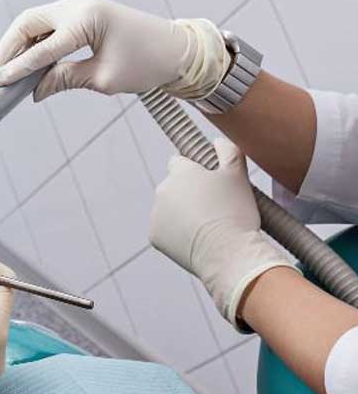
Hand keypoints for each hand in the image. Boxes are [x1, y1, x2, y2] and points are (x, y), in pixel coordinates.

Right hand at [0, 0, 227, 100]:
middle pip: (26, 25)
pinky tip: (21, 65)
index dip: (16, 68)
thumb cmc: (147, 63)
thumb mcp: (102, 78)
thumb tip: (33, 91)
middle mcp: (78, 5)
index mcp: (87, 19)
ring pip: (32, 24)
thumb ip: (64, 80)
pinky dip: (30, 45)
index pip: (42, 47)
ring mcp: (78, 6)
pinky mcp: (79, 13)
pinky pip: (45, 27)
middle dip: (5, 51)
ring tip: (0, 74)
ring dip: (14, 47)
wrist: (175, 48)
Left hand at [150, 139, 294, 329]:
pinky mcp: (155, 237)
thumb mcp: (238, 175)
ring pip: (169, 209)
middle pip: (174, 187)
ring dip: (182, 214)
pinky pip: (166, 231)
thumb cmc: (235, 212)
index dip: (195, 171)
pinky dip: (178, 234)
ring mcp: (156, 214)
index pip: (179, 162)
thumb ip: (228, 151)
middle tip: (214, 208)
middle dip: (188, 194)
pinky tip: (198, 239)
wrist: (228, 252)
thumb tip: (218, 141)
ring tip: (209, 226)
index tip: (209, 182)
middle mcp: (162, 190)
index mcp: (179, 172)